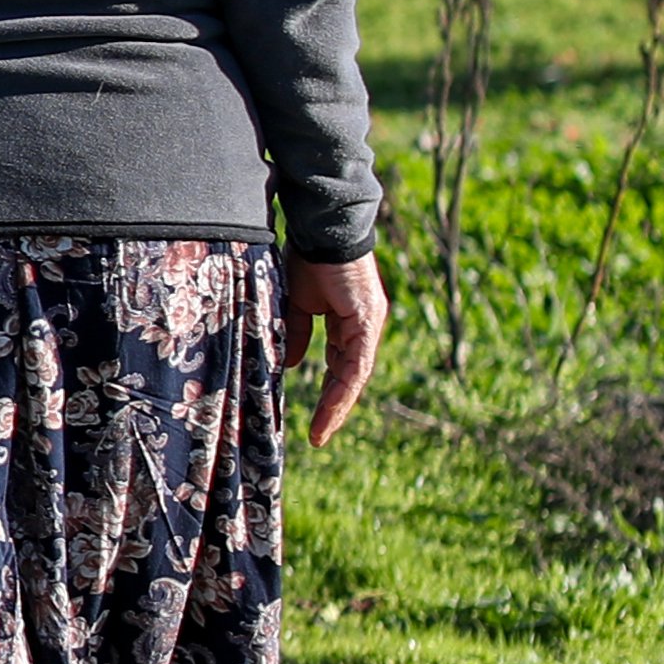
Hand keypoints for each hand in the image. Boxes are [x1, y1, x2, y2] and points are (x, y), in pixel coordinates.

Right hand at [283, 255, 385, 448]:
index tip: (313, 421)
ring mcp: (368, 325)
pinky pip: (356, 364)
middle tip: (317, 435)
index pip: (340, 366)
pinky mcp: (366, 321)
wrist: (321, 228)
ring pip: (354, 376)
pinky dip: (343, 389)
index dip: (328, 393)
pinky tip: (330, 409)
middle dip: (332, 407)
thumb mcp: (296, 304)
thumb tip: (294, 366)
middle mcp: (363, 327)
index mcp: (348, 323)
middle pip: (349, 376)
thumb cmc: (308, 258)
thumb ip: (297, 334)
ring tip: (320, 432)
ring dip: (336, 405)